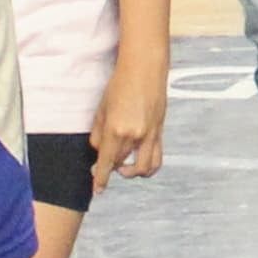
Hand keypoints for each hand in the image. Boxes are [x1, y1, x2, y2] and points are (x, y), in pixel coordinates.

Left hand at [90, 64, 167, 180]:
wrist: (145, 68)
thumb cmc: (121, 83)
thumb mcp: (102, 109)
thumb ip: (98, 133)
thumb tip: (99, 150)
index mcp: (116, 129)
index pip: (107, 162)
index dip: (101, 178)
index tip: (97, 189)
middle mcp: (135, 135)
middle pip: (122, 163)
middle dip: (112, 168)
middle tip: (105, 166)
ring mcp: (150, 134)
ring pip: (144, 167)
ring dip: (134, 172)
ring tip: (125, 167)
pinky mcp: (160, 131)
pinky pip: (157, 157)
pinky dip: (148, 165)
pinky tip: (140, 160)